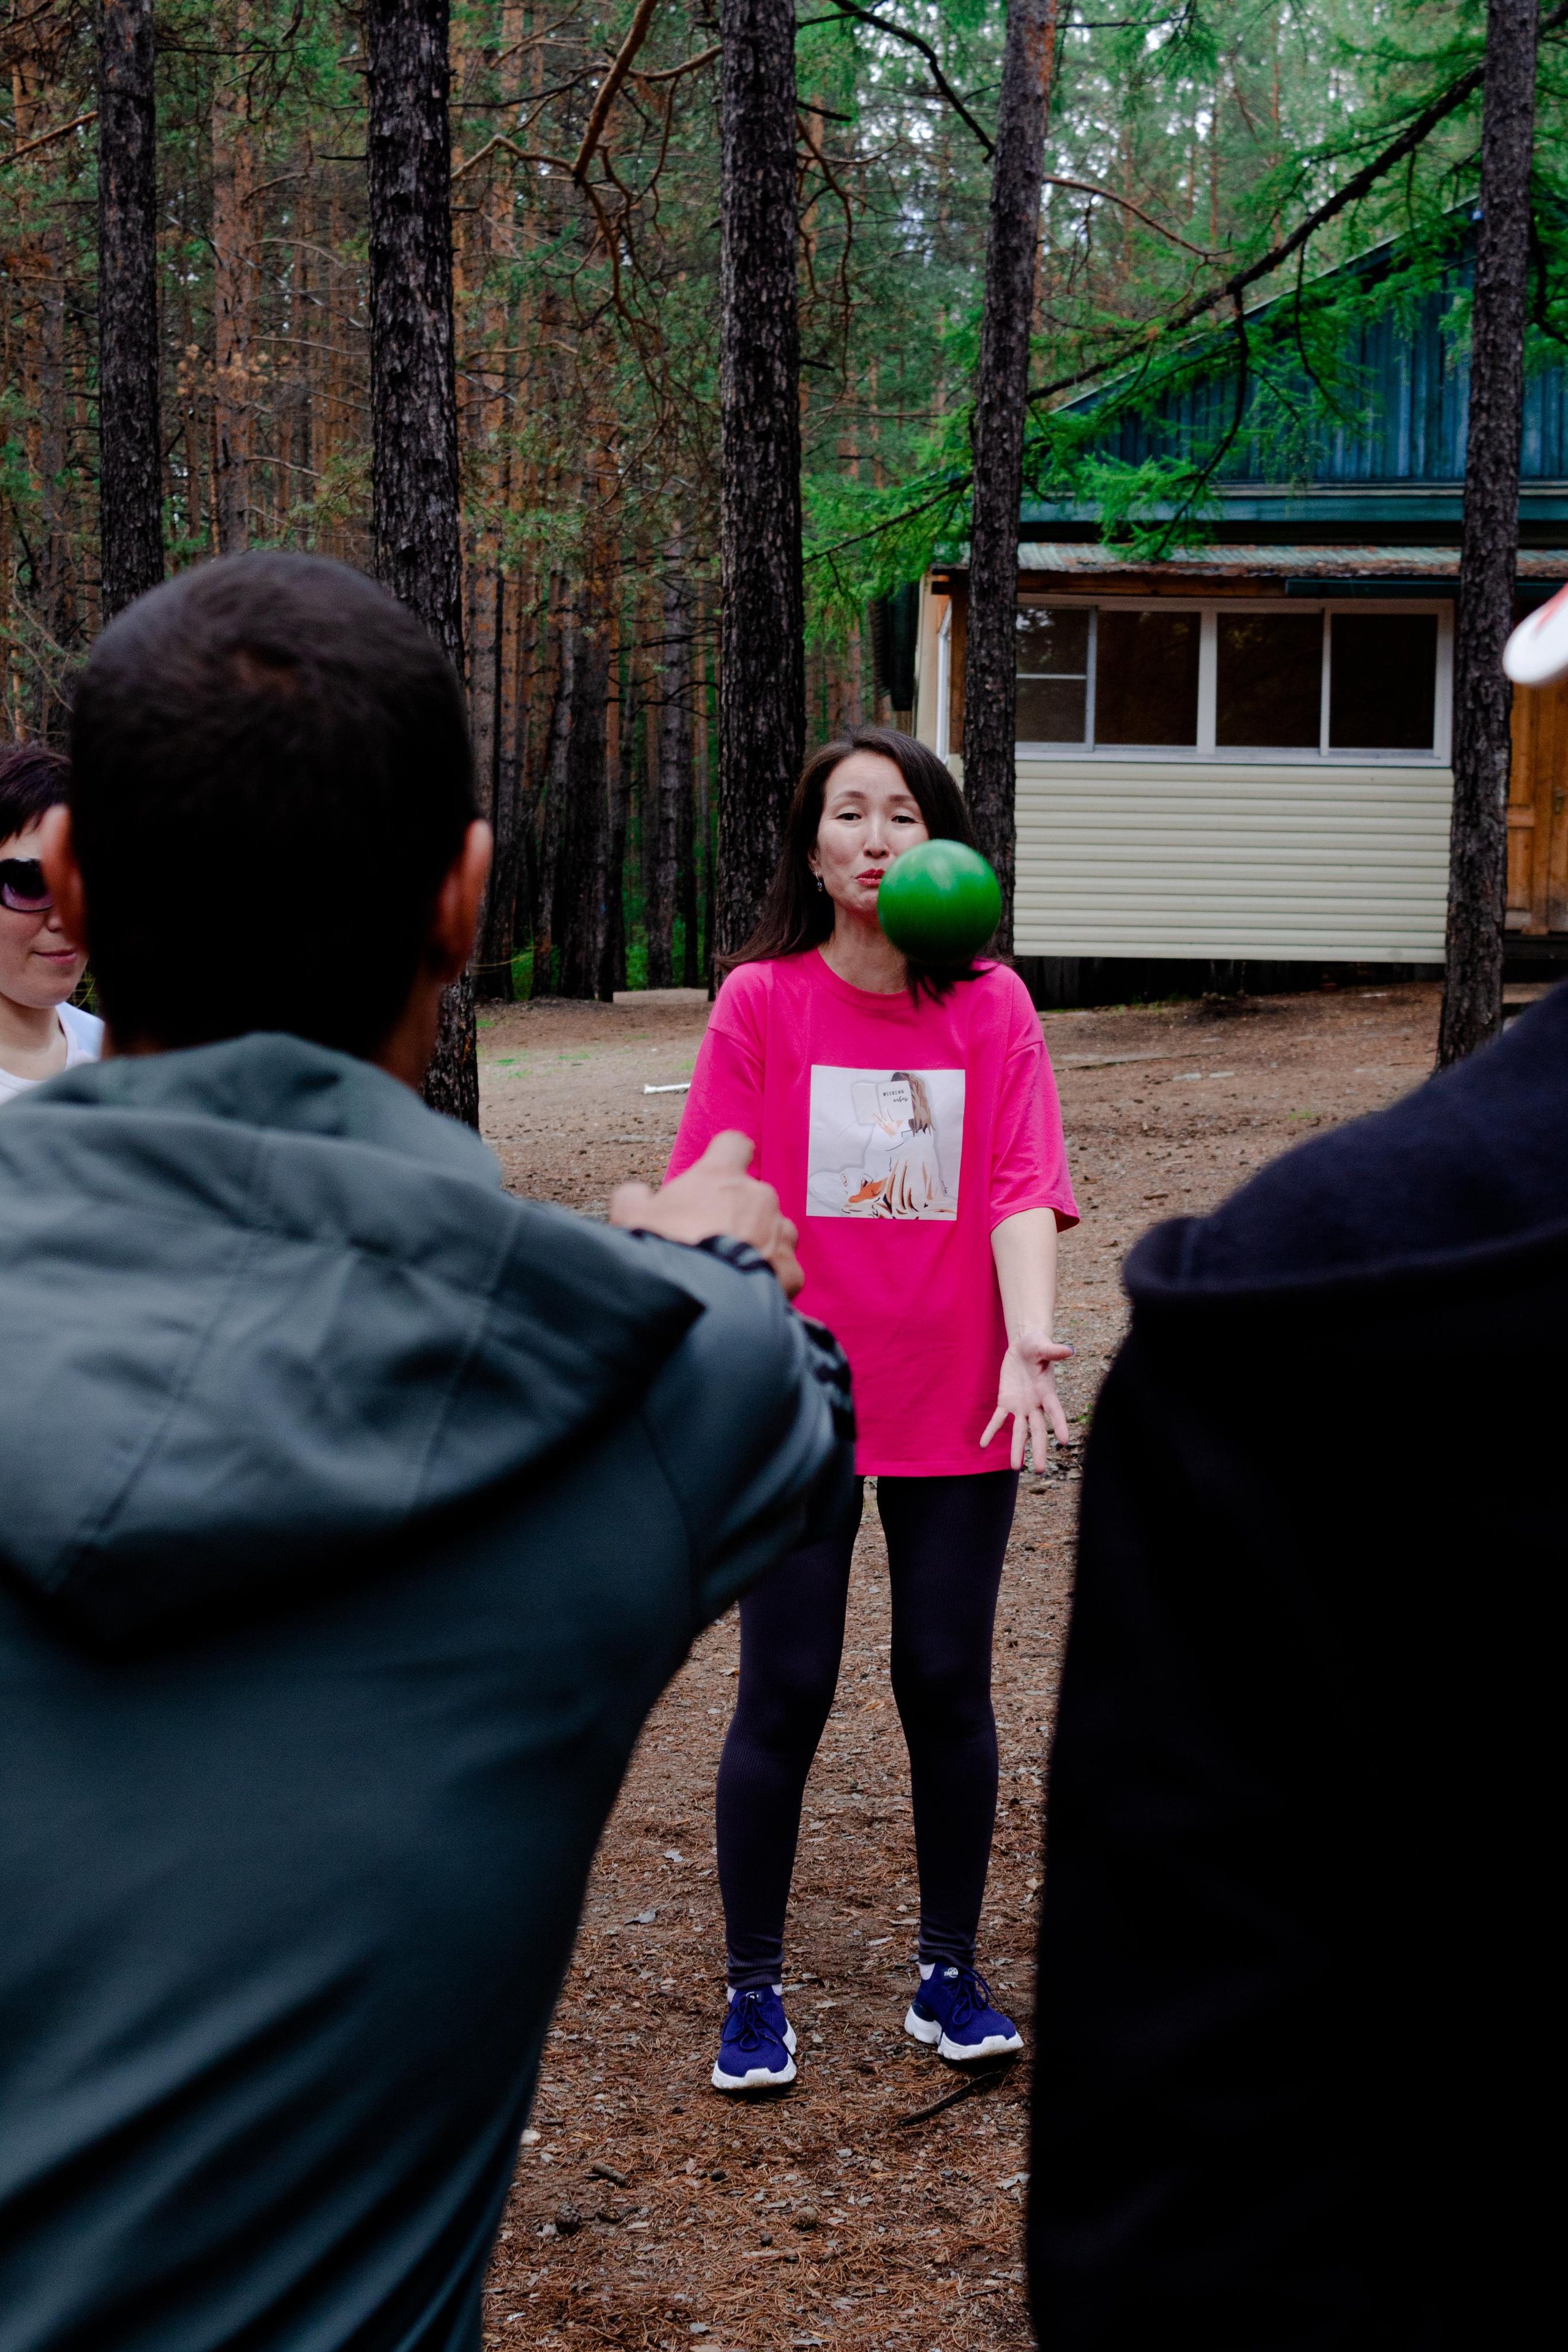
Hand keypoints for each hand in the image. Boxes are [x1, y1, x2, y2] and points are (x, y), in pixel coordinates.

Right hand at [609, 1131, 803, 1297]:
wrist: (696, 1302)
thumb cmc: (663, 1253)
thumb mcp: (631, 1218)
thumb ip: (635, 1198)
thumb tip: (637, 1195)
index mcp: (719, 1176)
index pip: (733, 1144)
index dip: (726, 1156)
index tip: (717, 1171)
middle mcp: (757, 1196)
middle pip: (753, 1194)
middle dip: (736, 1212)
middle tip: (709, 1238)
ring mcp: (779, 1232)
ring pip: (775, 1228)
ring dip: (760, 1241)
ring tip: (731, 1267)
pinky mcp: (790, 1269)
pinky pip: (784, 1268)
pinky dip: (771, 1277)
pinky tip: (748, 1290)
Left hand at [981, 1329, 1074, 1471]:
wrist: (1024, 1346)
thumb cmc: (1037, 1346)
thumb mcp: (1043, 1346)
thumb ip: (1054, 1351)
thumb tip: (1070, 1349)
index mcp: (1047, 1392)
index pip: (1055, 1411)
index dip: (1060, 1425)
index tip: (1064, 1441)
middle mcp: (1036, 1404)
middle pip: (1039, 1431)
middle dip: (1039, 1450)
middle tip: (1040, 1470)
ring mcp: (1021, 1406)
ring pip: (1020, 1431)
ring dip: (1017, 1449)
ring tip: (1015, 1468)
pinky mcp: (1006, 1402)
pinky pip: (998, 1420)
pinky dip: (991, 1431)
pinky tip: (983, 1444)